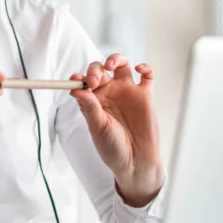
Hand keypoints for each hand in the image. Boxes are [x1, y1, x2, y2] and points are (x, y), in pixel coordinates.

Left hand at [70, 54, 163, 206]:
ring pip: (122, 65)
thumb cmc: (113, 148)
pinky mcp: (145, 96)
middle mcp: (110, 93)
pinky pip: (147, 76)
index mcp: (94, 100)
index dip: (79, 77)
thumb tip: (75, 88)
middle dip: (95, 69)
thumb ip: (89, 107)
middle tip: (94, 80)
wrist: (135, 162)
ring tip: (110, 66)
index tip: (76, 79)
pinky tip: (139, 69)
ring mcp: (128, 92)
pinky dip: (145, 67)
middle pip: (101, 69)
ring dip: (115, 59)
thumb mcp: (98, 128)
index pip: (84, 81)